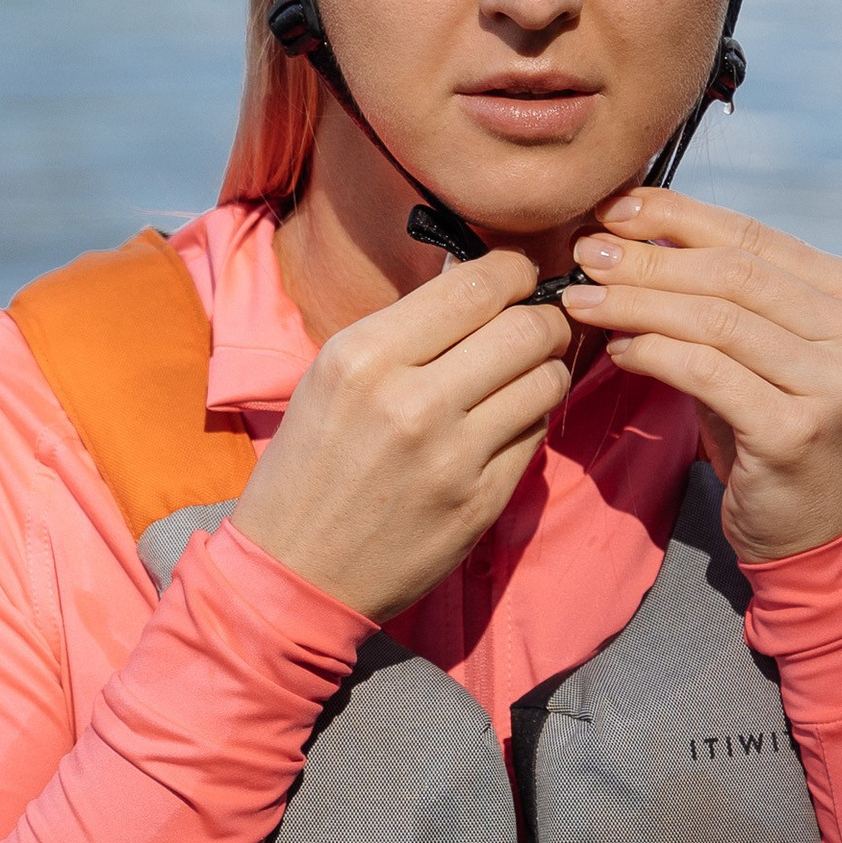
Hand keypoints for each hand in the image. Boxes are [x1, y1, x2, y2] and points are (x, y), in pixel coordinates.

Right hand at [235, 253, 571, 618]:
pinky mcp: (480, 502)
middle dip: (545, 317)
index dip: (515, 272)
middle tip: (539, 323)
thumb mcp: (332, 378)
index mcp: (364, 357)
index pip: (476, 287)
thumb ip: (404, 331)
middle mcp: (412, 401)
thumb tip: (480, 286)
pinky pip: (534, 436)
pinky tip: (506, 421)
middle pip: (527, 329)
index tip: (520, 277)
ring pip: (545, 381)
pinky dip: (530, 420)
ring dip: (547, 368)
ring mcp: (452, 457)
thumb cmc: (311, 465)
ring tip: (526, 371)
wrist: (295, 570)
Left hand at [560, 188, 841, 563]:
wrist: (824, 536)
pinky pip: (708, 374)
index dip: (678, 216)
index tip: (615, 209)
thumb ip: (723, 298)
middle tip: (586, 252)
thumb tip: (637, 235)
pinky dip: (654, 354)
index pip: (755, 238)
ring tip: (584, 298)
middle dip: (649, 258)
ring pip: (717, 320)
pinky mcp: (798, 430)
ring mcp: (836, 382)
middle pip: (734, 274)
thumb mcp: (764, 354)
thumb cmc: (779, 433)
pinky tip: (618, 350)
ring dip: (638, 304)